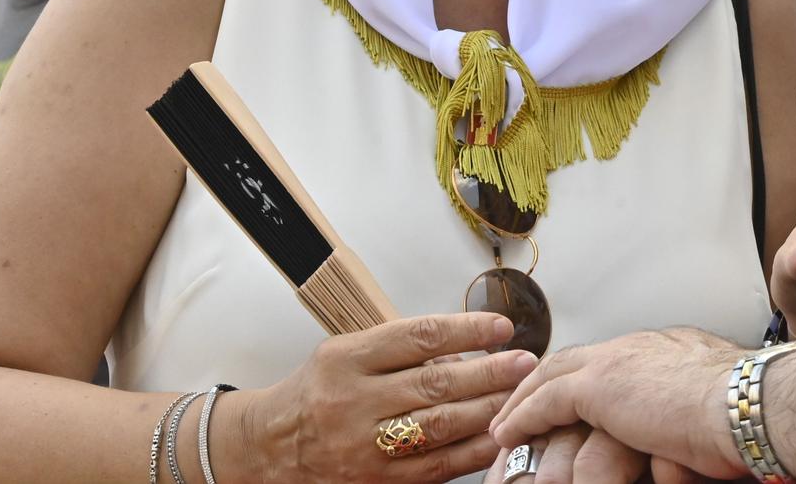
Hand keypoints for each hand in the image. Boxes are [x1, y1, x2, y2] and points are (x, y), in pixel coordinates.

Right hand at [220, 311, 539, 481]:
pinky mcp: (377, 481)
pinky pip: (437, 465)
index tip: (501, 327)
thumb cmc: (317, 393)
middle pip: (436, 383)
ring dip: (489, 408)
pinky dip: (473, 450)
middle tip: (525, 361)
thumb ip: (399, 349)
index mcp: (346, 359)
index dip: (467, 330)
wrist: (270, 447)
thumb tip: (465, 348)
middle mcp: (353, 401)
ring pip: (441, 425)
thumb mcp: (345, 354)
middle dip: (489, 371)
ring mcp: (364, 446)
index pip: (418, 337)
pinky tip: (499, 435)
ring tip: (521, 393)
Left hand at [491, 327, 748, 481]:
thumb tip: (684, 443)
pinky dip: (522, 417)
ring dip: (525, 399)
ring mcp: (618, 360)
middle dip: (546, 379)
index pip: (618, 356)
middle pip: (578, 359)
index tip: (576, 390)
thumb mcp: (714, 407)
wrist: (746, 404)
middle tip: (524, 400)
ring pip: (553, 374)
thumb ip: (689, 411)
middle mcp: (642, 345)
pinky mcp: (599, 384)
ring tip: (506, 423)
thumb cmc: (746, 414)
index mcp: (671, 348)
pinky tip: (507, 434)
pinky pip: (546, 400)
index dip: (590, 373)